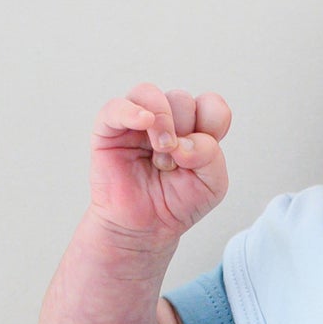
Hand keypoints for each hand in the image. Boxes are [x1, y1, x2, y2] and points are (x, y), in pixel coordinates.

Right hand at [87, 83, 230, 250]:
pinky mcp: (110, 129)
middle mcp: (166, 120)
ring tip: (161, 152)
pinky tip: (143, 122)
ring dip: (163, 122)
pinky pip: (117, 107)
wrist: (145, 229)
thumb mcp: (212, 185)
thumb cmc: (176, 204)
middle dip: (185, 130)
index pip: (211, 105)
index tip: (201, 153)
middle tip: (176, 162)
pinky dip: (131, 111)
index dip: (212, 123)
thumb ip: (212, 156)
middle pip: (182, 100)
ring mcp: (137, 122)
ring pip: (151, 94)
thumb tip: (183, 140)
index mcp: (194, 129)